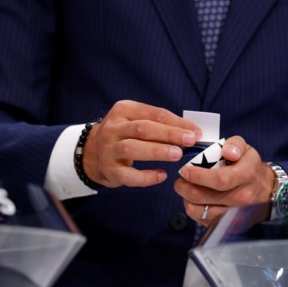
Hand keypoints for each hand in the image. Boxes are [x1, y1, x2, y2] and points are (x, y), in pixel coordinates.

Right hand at [82, 100, 202, 187]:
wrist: (91, 153)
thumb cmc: (125, 135)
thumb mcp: (138, 121)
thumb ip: (162, 125)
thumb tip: (194, 133)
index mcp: (124, 110)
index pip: (154, 114)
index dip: (177, 123)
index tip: (196, 132)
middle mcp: (113, 128)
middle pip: (143, 129)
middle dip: (169, 134)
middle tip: (190, 141)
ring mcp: (109, 149)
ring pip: (133, 149)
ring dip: (157, 151)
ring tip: (178, 155)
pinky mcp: (109, 170)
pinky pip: (128, 175)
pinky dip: (146, 176)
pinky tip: (162, 175)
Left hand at [174, 136, 275, 225]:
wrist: (266, 191)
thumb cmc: (250, 168)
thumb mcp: (246, 150)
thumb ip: (235, 145)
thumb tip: (227, 152)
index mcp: (247, 175)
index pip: (219, 180)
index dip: (197, 176)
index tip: (185, 170)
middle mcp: (242, 198)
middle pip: (203, 196)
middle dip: (184, 187)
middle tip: (181, 180)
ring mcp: (233, 214)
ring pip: (198, 210)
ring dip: (186, 198)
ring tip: (188, 189)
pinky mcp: (226, 224)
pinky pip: (201, 219)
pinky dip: (193, 209)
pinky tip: (196, 200)